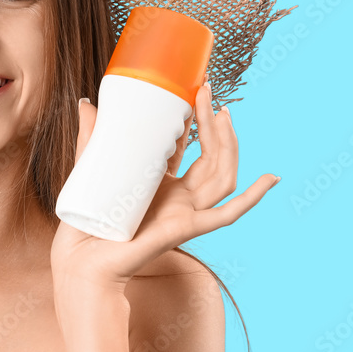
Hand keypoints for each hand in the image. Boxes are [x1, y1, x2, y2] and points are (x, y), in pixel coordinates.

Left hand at [50, 83, 279, 290]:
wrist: (81, 261)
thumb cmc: (86, 223)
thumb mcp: (90, 170)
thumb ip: (91, 138)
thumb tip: (85, 102)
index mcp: (160, 185)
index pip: (187, 148)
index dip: (193, 121)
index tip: (193, 90)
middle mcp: (178, 198)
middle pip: (211, 157)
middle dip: (213, 125)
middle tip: (205, 92)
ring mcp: (186, 212)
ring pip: (222, 176)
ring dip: (228, 144)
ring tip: (221, 113)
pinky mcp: (187, 228)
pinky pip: (228, 214)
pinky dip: (252, 198)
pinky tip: (271, 178)